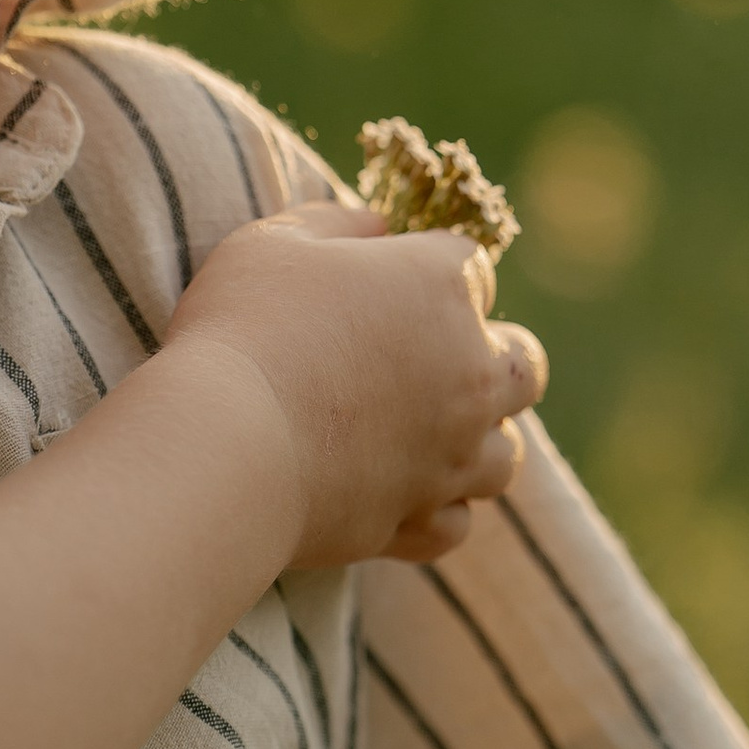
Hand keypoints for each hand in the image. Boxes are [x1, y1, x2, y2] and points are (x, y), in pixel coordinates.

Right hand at [166, 198, 545, 571]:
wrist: (224, 443)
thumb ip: (337, 224)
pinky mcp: (418, 519)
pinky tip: (399, 498)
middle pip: (523, 367)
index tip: (392, 287)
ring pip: (506, 457)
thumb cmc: (244, 328)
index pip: (472, 268)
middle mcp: (468, 372)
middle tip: (440, 367)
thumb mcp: (275, 242)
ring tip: (430, 442)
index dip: (433, 273)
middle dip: (495, 362)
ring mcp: (451, 454)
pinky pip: (455, 524)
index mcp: (440, 288)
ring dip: (476, 446)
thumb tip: (378, 223)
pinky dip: (433, 512)